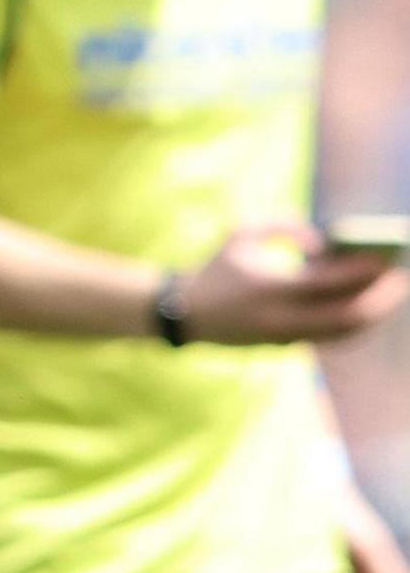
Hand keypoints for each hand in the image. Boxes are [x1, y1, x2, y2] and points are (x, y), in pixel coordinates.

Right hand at [178, 222, 409, 343]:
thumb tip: (321, 243)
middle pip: (345, 316)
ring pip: (343, 333)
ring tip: (390, 296)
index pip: (328, 283)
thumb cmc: (216, 268)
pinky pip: (331, 339)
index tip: (383, 259)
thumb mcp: (240, 233)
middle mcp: (281, 317)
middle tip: (399, 281)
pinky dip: (354, 326)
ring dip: (372, 315)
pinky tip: (369, 311)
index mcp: (269, 288)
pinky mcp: (286, 346)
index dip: (360, 272)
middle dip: (379, 299)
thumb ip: (282, 226)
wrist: (185, 312)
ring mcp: (285, 336)